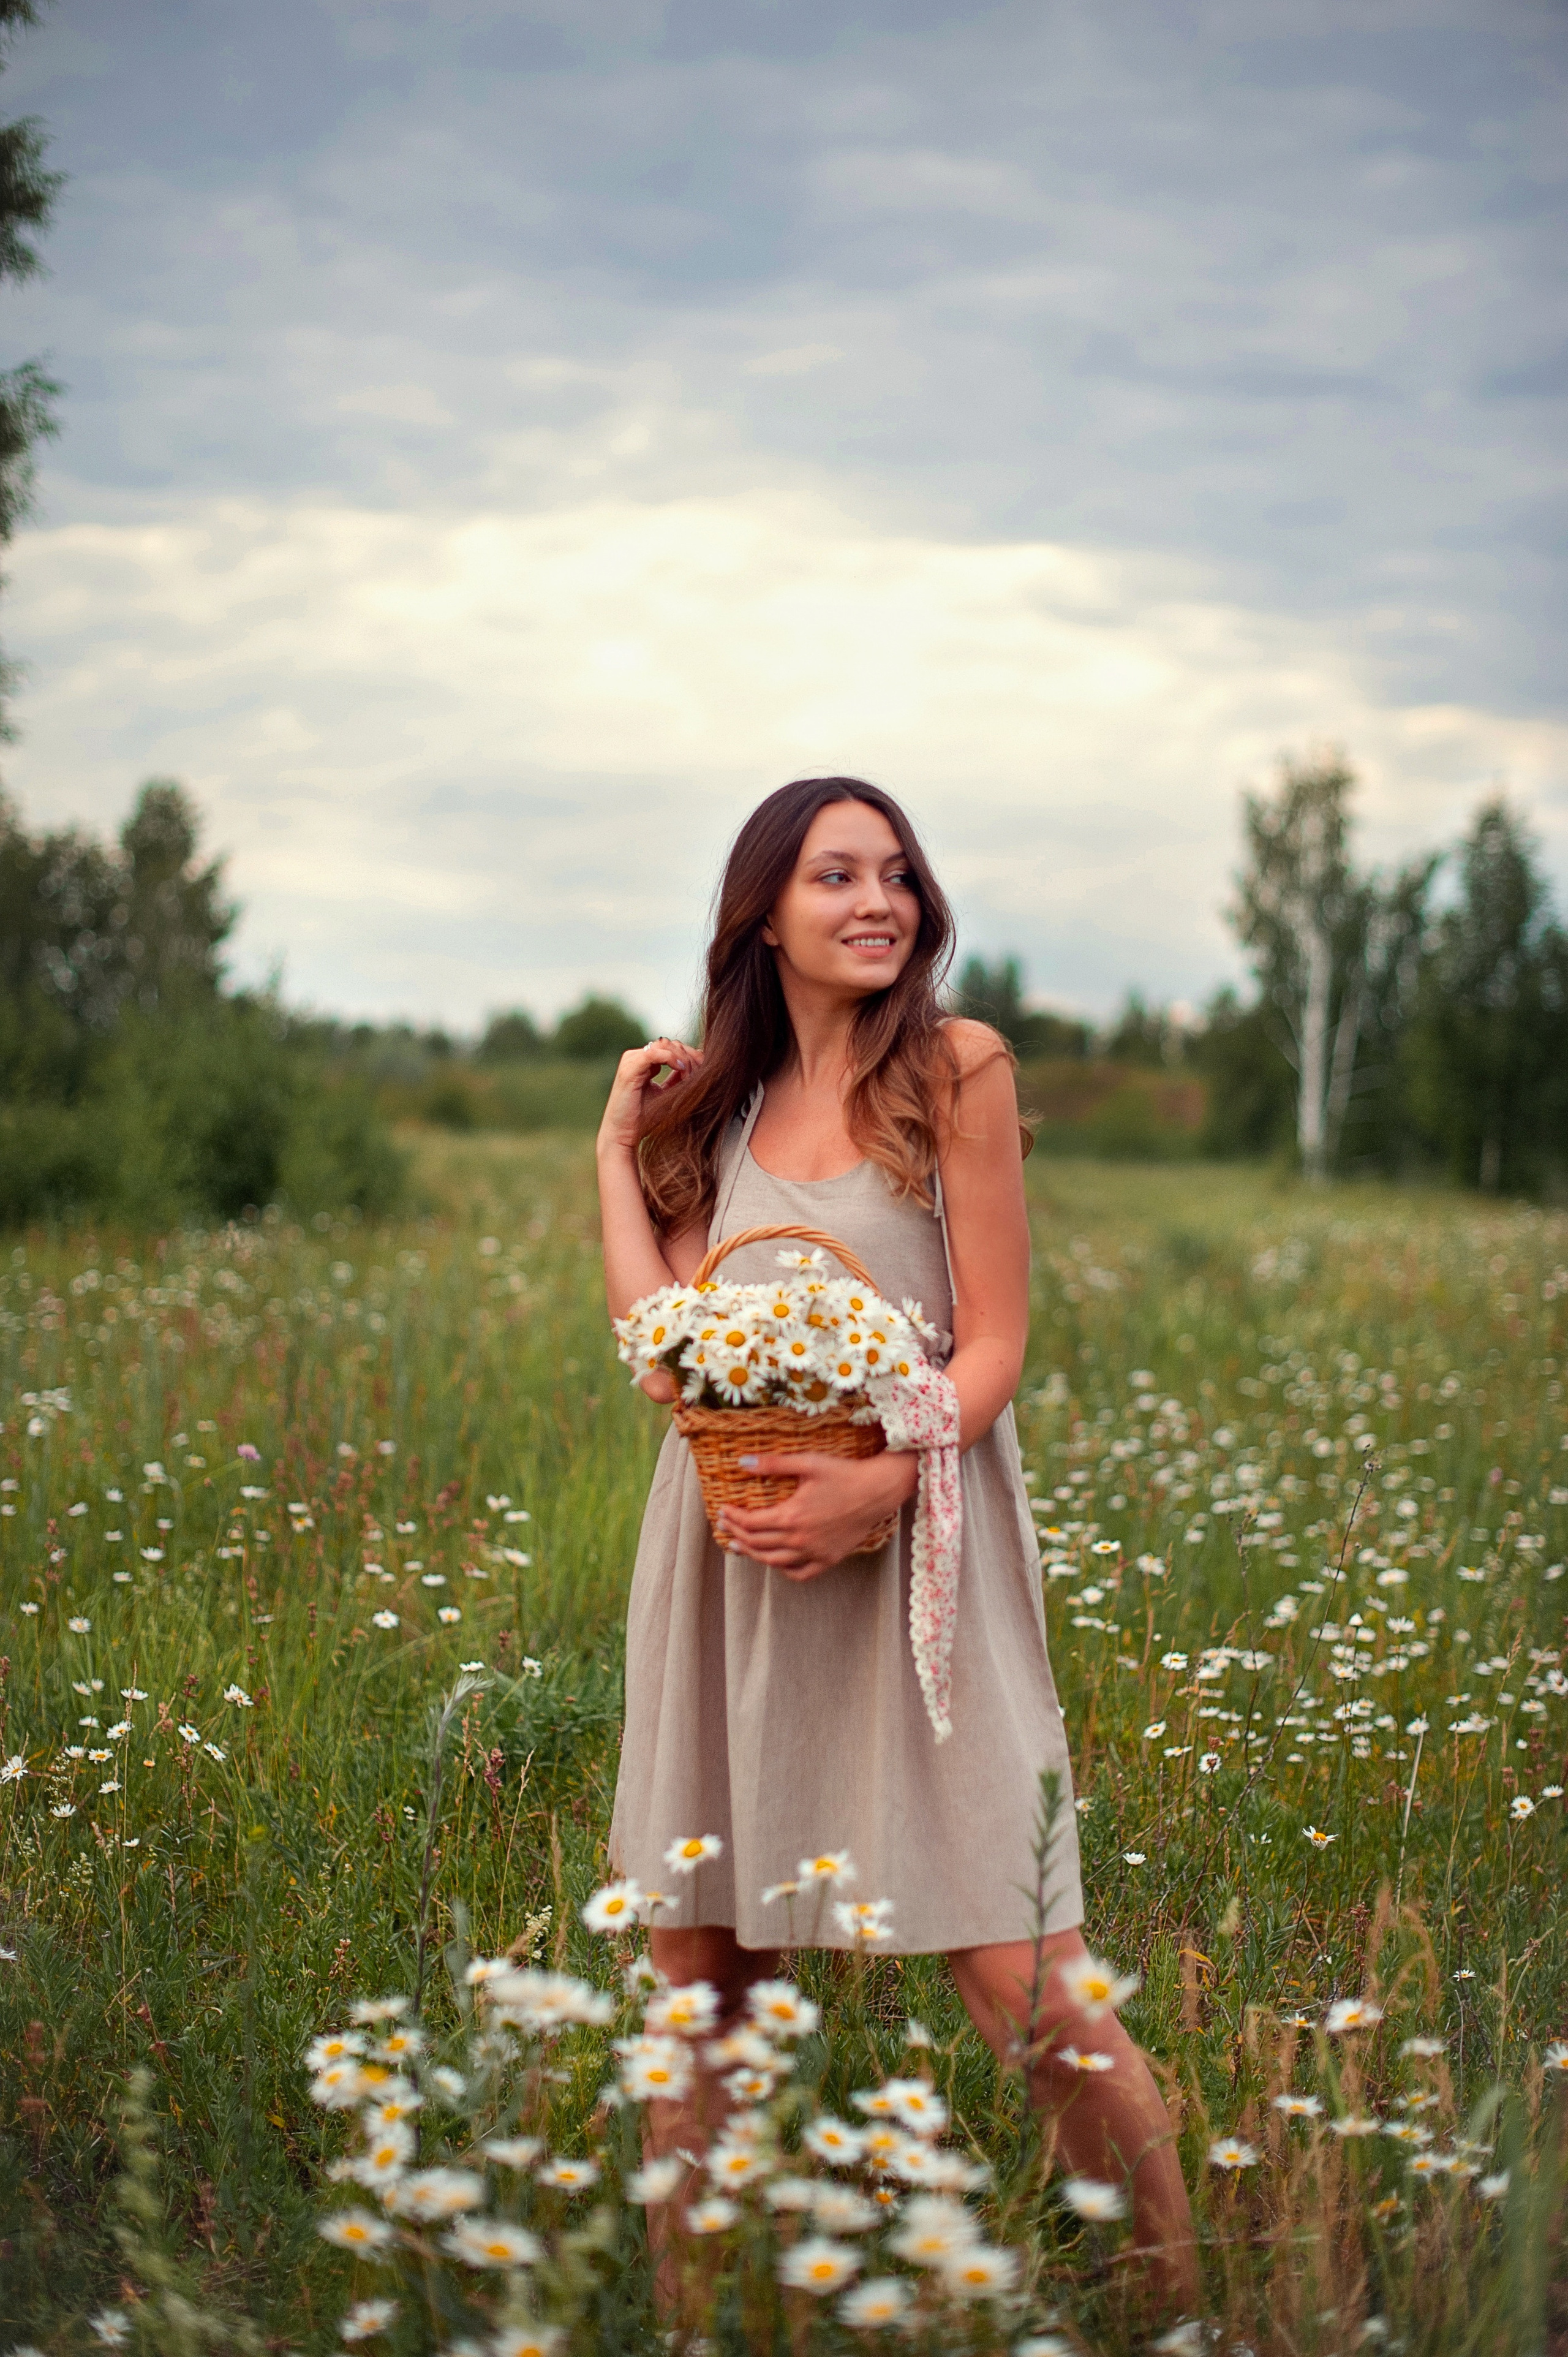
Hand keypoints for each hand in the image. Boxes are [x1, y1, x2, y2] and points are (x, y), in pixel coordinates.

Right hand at [597, 1036, 702, 1157]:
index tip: (705, 1071)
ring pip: (665, 1046)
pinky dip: (671, 1059)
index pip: (672, 1048)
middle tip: (700, 1074)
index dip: (691, 1056)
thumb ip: (679, 1080)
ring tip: (690, 1077)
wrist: (622, 1135)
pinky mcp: (629, 1069)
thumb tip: (700, 1066)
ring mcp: (631, 1061)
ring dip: (683, 1059)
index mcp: (645, 1063)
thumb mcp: (668, 1095)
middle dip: (690, 1057)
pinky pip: (654, 1053)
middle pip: (671, 1044)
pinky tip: (682, 1071)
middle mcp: (637, 1057)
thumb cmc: (644, 1120)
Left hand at [716, 1449, 917, 1580]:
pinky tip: (776, 1562)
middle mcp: (800, 1540)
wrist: (877, 1490)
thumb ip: (773, 1463)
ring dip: (753, 1554)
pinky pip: (800, 1573)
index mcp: (791, 1516)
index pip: (750, 1523)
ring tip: (739, 1546)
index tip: (722, 1510)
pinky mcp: (829, 1559)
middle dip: (736, 1533)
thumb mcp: (807, 1462)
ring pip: (774, 1561)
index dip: (732, 1517)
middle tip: (724, 1525)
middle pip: (757, 1543)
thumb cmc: (843, 1473)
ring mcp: (814, 1553)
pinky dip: (783, 1570)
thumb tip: (742, 1462)